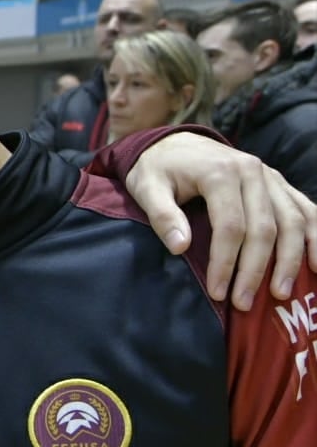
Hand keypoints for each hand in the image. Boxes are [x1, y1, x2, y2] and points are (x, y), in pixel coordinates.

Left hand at [125, 135, 316, 309]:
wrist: (174, 143)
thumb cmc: (158, 169)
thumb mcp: (146, 188)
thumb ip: (162, 216)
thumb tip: (180, 247)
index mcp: (220, 173)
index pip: (231, 226)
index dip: (226, 263)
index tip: (218, 293)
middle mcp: (253, 171)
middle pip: (265, 228)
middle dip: (256, 270)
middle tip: (244, 303)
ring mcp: (270, 176)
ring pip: (293, 221)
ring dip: (291, 260)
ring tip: (282, 293)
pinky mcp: (279, 183)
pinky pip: (306, 209)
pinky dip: (316, 236)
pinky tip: (316, 264)